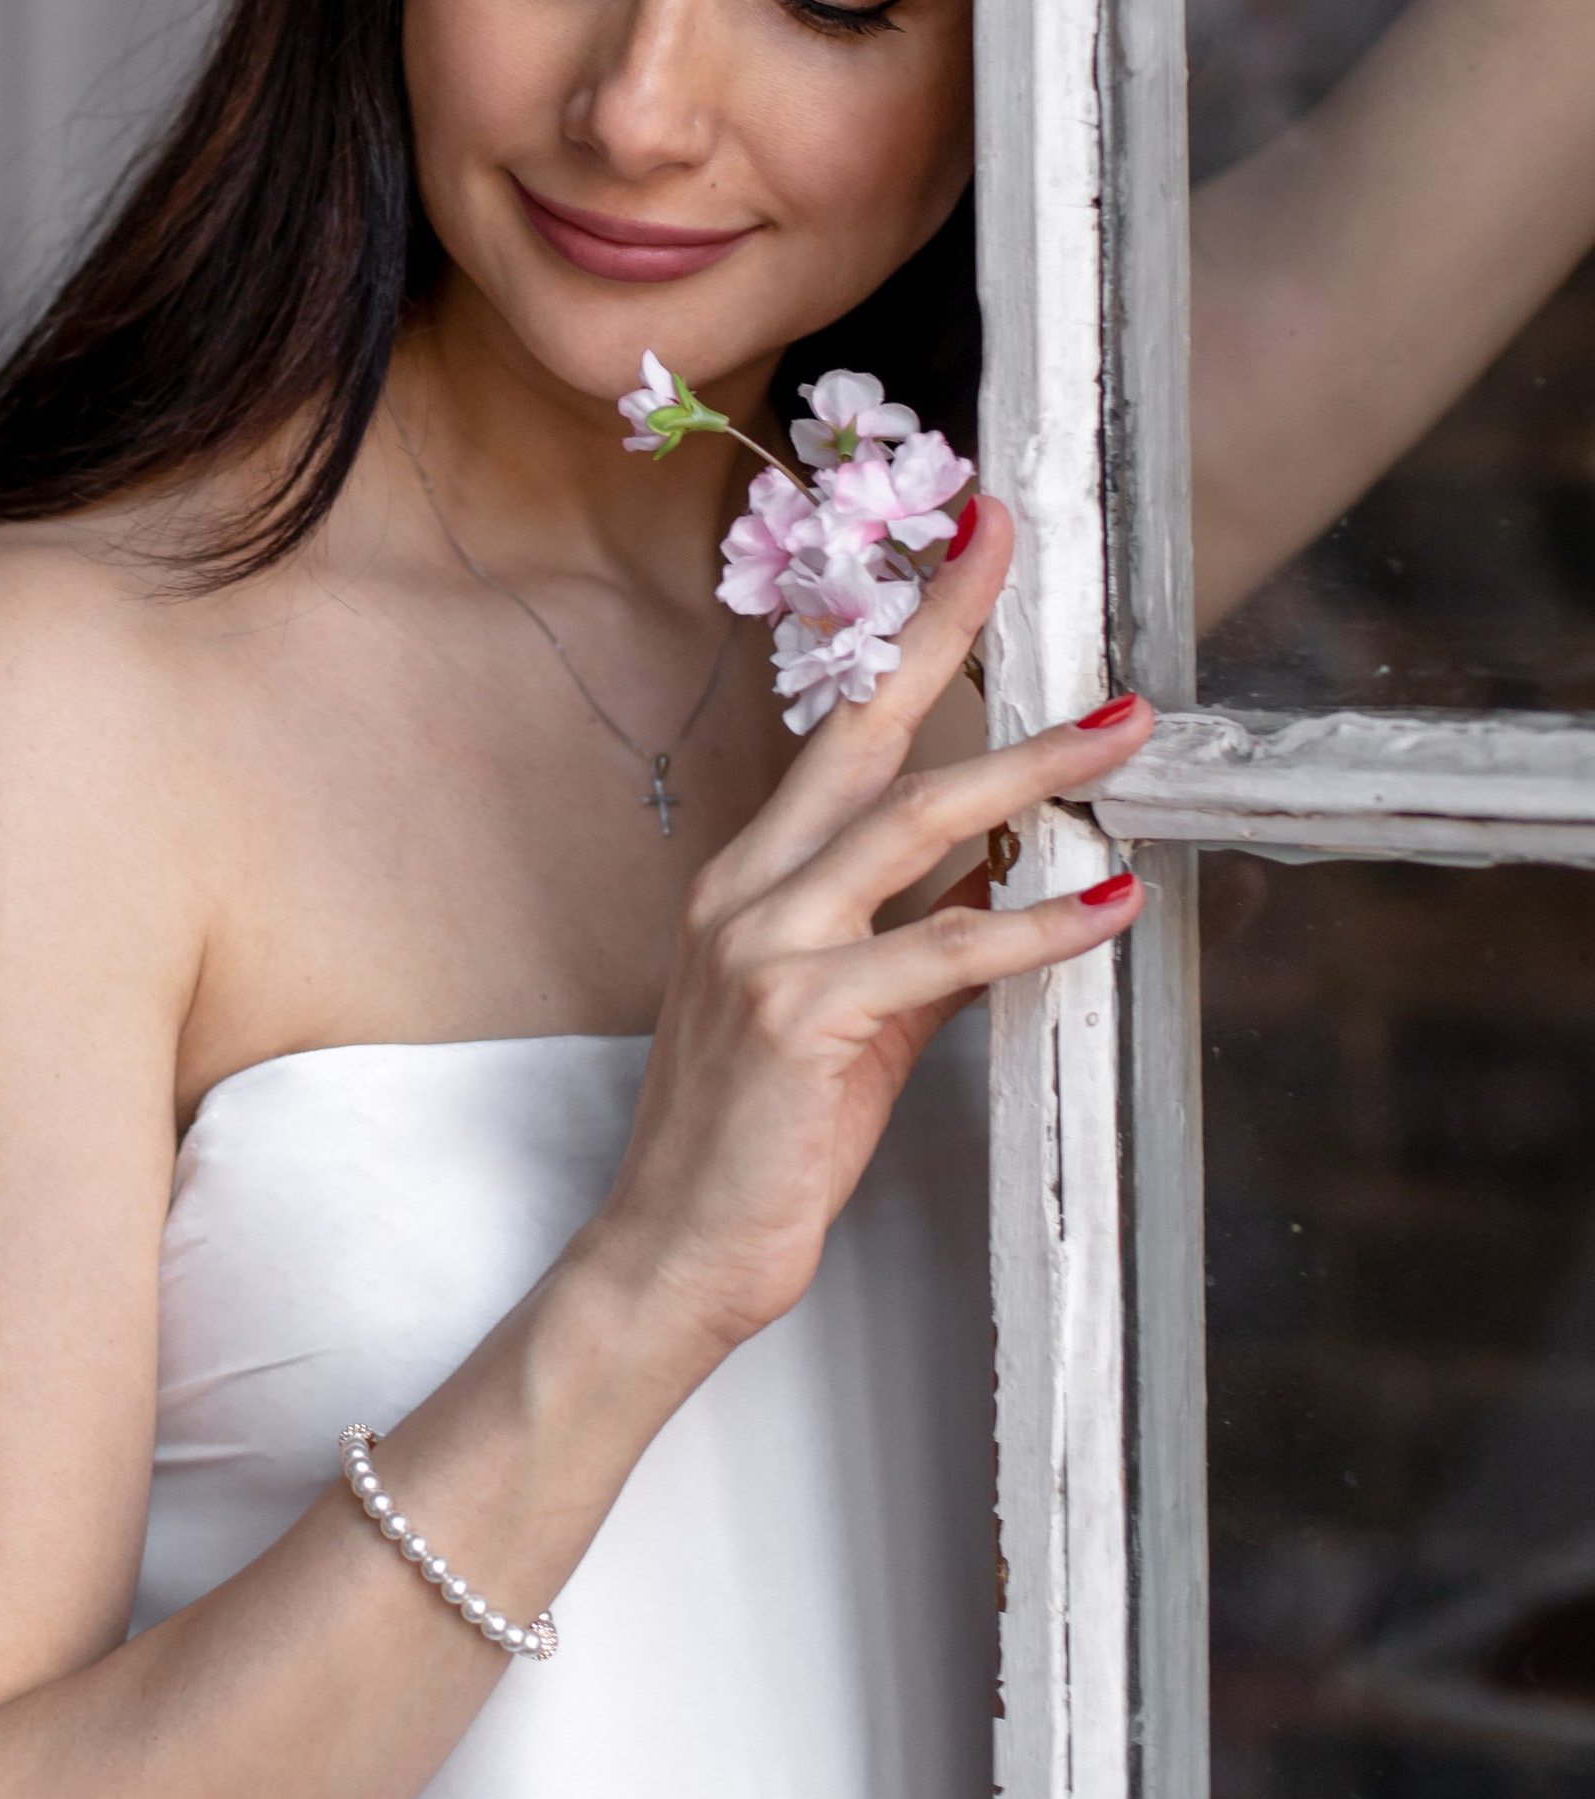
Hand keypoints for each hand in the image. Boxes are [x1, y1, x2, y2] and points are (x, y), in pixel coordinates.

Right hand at [583, 496, 1149, 1371]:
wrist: (674, 1253)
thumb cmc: (759, 1141)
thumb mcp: (843, 1019)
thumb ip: (914, 943)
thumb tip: (1005, 887)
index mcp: (749, 878)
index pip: (839, 730)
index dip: (907, 635)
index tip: (965, 546)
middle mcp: (748, 890)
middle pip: (867, 732)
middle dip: (947, 629)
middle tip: (1013, 545)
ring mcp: (768, 947)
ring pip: (918, 823)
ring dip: (1033, 772)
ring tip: (1123, 737)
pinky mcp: (806, 1016)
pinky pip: (948, 948)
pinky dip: (1042, 922)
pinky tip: (1114, 905)